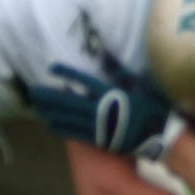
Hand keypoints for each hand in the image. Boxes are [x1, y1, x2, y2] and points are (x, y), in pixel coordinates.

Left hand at [30, 63, 176, 158]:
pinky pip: (75, 133)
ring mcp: (99, 126)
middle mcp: (101, 109)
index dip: (66, 74)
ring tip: (37, 106)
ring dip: (51, 111)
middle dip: (50, 96)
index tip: (52, 68)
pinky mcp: (100, 139)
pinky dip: (61, 127)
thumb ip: (122, 71)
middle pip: (69, 101)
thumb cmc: (154, 107)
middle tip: (33, 91)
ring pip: (68, 118)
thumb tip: (107, 56)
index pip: (83, 81)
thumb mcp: (142, 84)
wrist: (161, 135)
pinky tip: (50, 124)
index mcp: (111, 93)